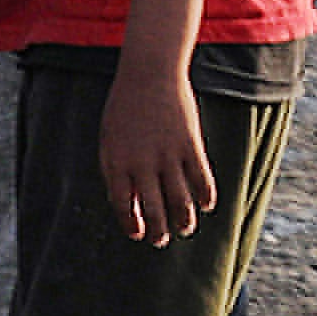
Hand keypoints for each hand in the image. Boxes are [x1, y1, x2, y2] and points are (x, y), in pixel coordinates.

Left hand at [101, 62, 218, 244]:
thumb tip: (131, 203)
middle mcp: (142, 163)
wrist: (148, 75)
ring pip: (181, 201)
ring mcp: (168, 155)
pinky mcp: (191, 146)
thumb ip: (117, 170)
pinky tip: (205, 205)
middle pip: (154, 209)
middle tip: (162, 240)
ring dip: (184, 221)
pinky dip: (206, 198)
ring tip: (185, 228)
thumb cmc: (125, 110)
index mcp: (116, 162)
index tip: (138, 234)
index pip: (123, 204)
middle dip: (159, 231)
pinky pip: (202, 181)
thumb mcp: (111, 139)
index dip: (131, 224)